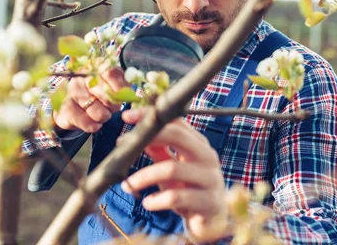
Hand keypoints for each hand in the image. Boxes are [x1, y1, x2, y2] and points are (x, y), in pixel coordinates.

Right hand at [53, 67, 129, 131]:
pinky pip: (87, 123)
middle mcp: (82, 77)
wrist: (71, 105)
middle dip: (114, 106)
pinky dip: (94, 126)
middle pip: (108, 96)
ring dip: (104, 117)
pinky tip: (93, 122)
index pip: (112, 74)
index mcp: (96, 66)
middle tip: (111, 107)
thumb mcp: (112, 84)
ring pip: (99, 113)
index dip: (122, 89)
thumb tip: (131, 96)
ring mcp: (72, 92)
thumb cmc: (97, 93)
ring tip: (100, 112)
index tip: (124, 97)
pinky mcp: (66, 108)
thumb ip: (122, 86)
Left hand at [120, 108, 229, 242]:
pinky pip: (177, 197)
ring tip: (127, 184)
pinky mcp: (209, 201)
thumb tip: (136, 135)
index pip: (176, 122)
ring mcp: (210, 178)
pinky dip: (157, 200)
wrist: (213, 221)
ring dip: (144, 176)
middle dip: (148, 138)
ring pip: (172, 168)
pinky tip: (147, 203)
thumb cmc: (190, 190)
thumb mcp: (174, 169)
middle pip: (177, 136)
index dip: (151, 116)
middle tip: (123, 145)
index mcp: (198, 144)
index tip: (127, 116)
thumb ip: (159, 151)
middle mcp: (207, 156)